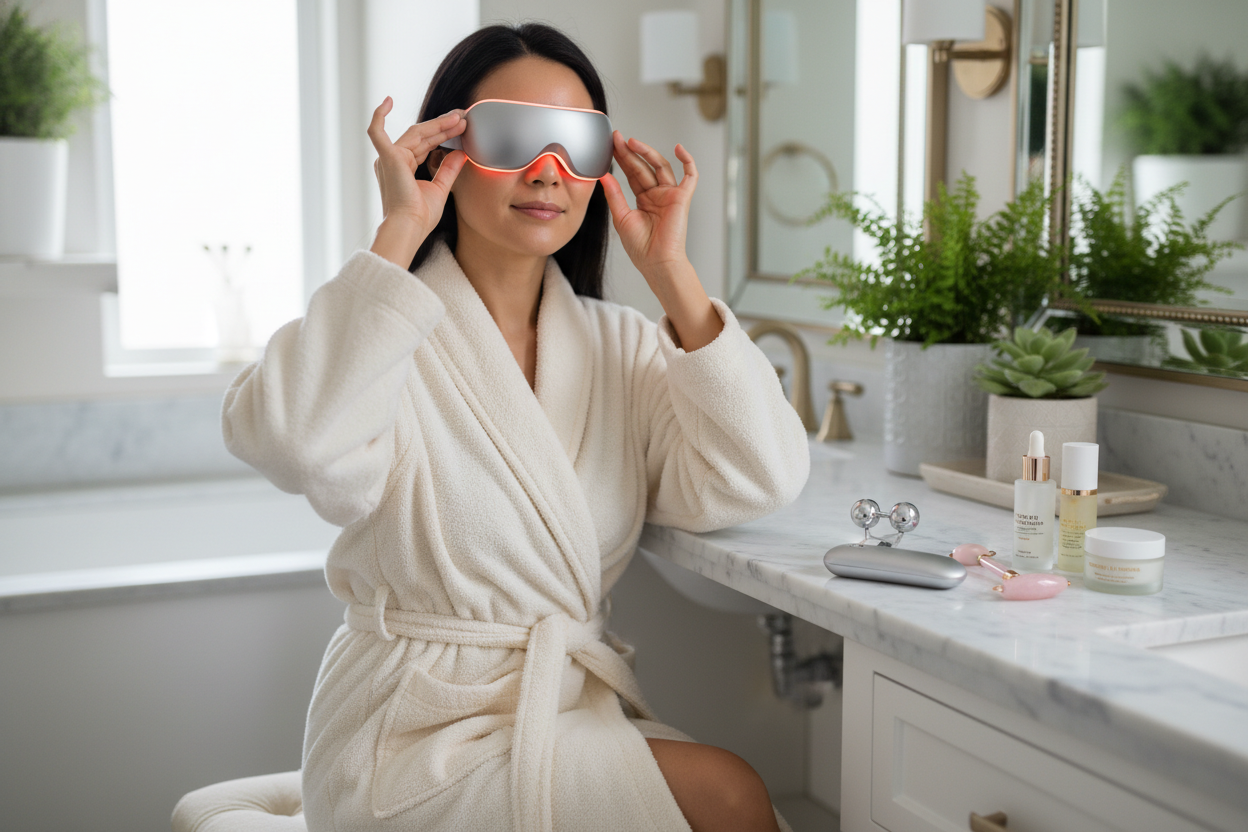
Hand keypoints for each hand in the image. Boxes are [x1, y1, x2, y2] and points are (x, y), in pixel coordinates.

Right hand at [367, 96, 467, 240]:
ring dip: (438, 124)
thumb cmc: (421, 216)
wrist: (410, 227)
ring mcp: (388, 157)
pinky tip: (389, 100)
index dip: (444, 135)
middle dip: (444, 126)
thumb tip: (460, 153)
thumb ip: (448, 170)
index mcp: (402, 168)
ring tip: (459, 117)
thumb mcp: (440, 189)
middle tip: (463, 117)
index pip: (425, 145)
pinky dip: (380, 115)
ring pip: (415, 132)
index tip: (461, 127)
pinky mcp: (386, 156)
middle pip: (422, 135)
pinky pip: (376, 131)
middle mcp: (393, 160)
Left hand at [601, 131, 697, 279]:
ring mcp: (670, 195)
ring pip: (661, 166)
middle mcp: (657, 195)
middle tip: (617, 139)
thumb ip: (614, 195)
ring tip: (632, 142)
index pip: (632, 173)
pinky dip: (687, 161)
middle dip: (630, 152)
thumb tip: (603, 175)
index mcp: (644, 200)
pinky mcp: (682, 198)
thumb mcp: (621, 217)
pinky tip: (679, 149)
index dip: (622, 158)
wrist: (656, 262)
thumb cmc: (641, 247)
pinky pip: (690, 176)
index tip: (611, 144)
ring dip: (648, 152)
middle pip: (643, 167)